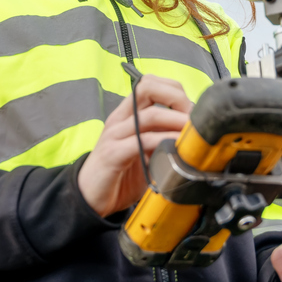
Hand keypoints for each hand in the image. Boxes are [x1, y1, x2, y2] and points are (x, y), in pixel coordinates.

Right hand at [77, 75, 192, 216]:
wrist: (89, 197)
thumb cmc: (120, 174)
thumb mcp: (145, 151)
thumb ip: (161, 138)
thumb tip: (192, 134)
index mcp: (127, 114)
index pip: (150, 83)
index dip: (174, 91)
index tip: (190, 111)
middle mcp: (120, 119)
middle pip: (147, 87)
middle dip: (177, 98)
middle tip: (192, 119)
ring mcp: (115, 135)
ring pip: (150, 114)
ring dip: (177, 121)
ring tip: (191, 134)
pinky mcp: (113, 154)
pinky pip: (142, 141)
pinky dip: (163, 141)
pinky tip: (175, 149)